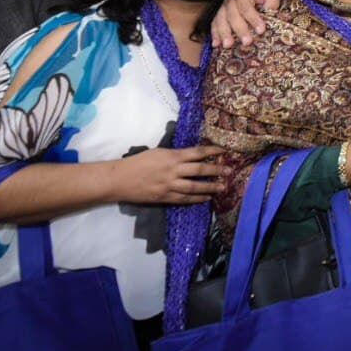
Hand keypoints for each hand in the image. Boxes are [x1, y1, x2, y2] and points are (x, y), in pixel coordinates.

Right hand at [110, 145, 228, 204]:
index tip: (224, 151)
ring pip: (195, 187)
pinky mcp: (165, 197)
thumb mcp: (158, 152)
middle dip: (216, 170)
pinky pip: (185, 199)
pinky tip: (207, 198)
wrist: (120, 179)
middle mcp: (173, 170)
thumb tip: (192, 156)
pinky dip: (197, 199)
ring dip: (210, 187)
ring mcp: (170, 185)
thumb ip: (175, 155)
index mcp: (172, 156)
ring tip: (223, 187)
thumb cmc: (138, 162)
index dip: (212, 151)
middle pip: (200, 170)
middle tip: (230, 171)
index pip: (197, 152)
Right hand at [211, 0, 281, 47]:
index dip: (253, 19)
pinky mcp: (221, 13)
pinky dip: (214, 34)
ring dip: (224, 33)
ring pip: (221, 19)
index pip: (247, 6)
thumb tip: (270, 10)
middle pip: (233, 15)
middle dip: (239, 29)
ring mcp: (224, 6)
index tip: (261, 30)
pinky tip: (215, 44)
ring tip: (228, 45)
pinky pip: (215, 22)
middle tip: (247, 42)